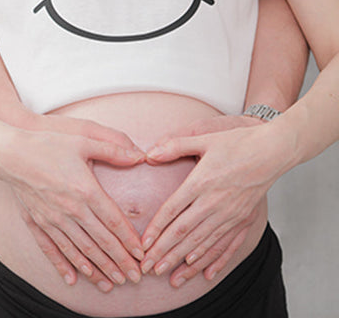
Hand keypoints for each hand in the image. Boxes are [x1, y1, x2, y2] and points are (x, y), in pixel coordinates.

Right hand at [0, 124, 145, 292]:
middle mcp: (71, 210)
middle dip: (119, 261)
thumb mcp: (84, 141)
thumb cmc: (49, 145)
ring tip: (113, 283)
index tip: (141, 255)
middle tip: (135, 277)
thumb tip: (140, 155)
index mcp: (86, 191)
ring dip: (98, 268)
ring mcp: (53, 219)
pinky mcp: (37, 223)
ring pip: (80, 250)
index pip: (114, 222)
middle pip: (100, 242)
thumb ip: (114, 150)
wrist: (11, 153)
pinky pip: (52, 249)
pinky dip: (64, 265)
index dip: (129, 240)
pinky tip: (73, 279)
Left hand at [140, 120, 296, 285]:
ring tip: (168, 277)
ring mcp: (230, 214)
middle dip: (164, 252)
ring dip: (183, 261)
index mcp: (201, 182)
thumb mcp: (204, 140)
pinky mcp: (243, 219)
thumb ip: (175, 146)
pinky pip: (227, 245)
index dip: (156, 230)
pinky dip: (214, 260)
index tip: (143, 246)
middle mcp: (214, 202)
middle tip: (148, 268)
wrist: (272, 151)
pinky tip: (204, 273)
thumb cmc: (237, 143)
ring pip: (202, 242)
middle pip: (183, 232)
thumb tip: (149, 154)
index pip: (172, 211)